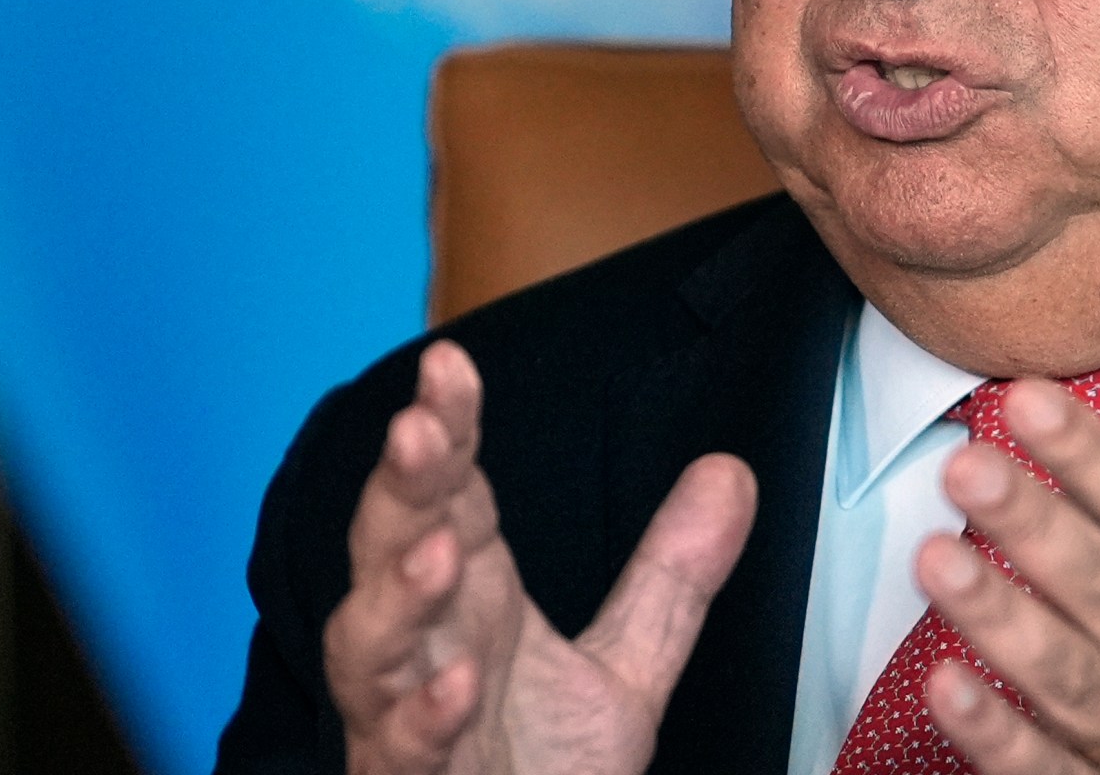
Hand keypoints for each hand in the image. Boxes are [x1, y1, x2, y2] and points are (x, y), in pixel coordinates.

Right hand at [324, 340, 757, 774]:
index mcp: (470, 599)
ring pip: (367, 646)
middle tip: (418, 426)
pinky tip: (452, 686)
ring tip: (438, 550)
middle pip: (391, 548)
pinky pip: (400, 751)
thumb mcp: (624, 672)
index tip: (451, 364)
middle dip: (401, 487)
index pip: (451, 493)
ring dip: (394, 597)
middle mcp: (424, 645)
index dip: (446, 429)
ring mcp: (402, 717)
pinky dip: (419, 718)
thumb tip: (732, 471)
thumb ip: (669, 577)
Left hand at [914, 379, 1099, 773]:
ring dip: (1007, 620)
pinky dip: (1001, 735)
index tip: (1027, 399)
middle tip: (968, 466)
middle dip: (1040, 528)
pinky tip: (945, 687)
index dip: (1095, 461)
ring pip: (1082, 682)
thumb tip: (1041, 420)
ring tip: (937, 558)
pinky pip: (1054, 774)